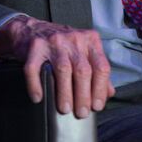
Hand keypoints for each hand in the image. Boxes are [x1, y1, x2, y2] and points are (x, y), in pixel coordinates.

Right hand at [0, 15, 114, 117]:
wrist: (32, 28)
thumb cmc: (63, 45)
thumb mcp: (84, 52)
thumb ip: (97, 70)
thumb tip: (109, 93)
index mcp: (90, 40)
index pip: (101, 66)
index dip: (100, 88)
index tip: (97, 106)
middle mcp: (74, 39)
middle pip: (83, 70)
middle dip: (83, 95)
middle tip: (81, 113)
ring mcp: (54, 41)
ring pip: (63, 70)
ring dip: (65, 93)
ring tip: (65, 109)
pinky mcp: (35, 47)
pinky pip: (35, 69)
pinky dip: (36, 85)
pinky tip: (39, 97)